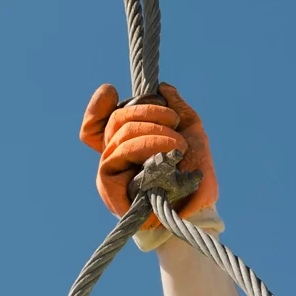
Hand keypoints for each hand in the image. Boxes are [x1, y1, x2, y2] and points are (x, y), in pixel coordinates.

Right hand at [79, 82, 219, 227]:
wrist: (199, 208)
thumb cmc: (194, 173)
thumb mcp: (191, 132)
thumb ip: (177, 108)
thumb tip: (163, 87)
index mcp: (126, 143)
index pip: (97, 124)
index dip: (98, 106)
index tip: (112, 91)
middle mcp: (113, 156)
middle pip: (115, 120)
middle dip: (148, 112)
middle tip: (175, 123)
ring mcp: (109, 170)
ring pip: (120, 134)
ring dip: (154, 133)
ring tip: (179, 145)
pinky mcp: (108, 185)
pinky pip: (119, 154)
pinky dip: (146, 146)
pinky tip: (169, 152)